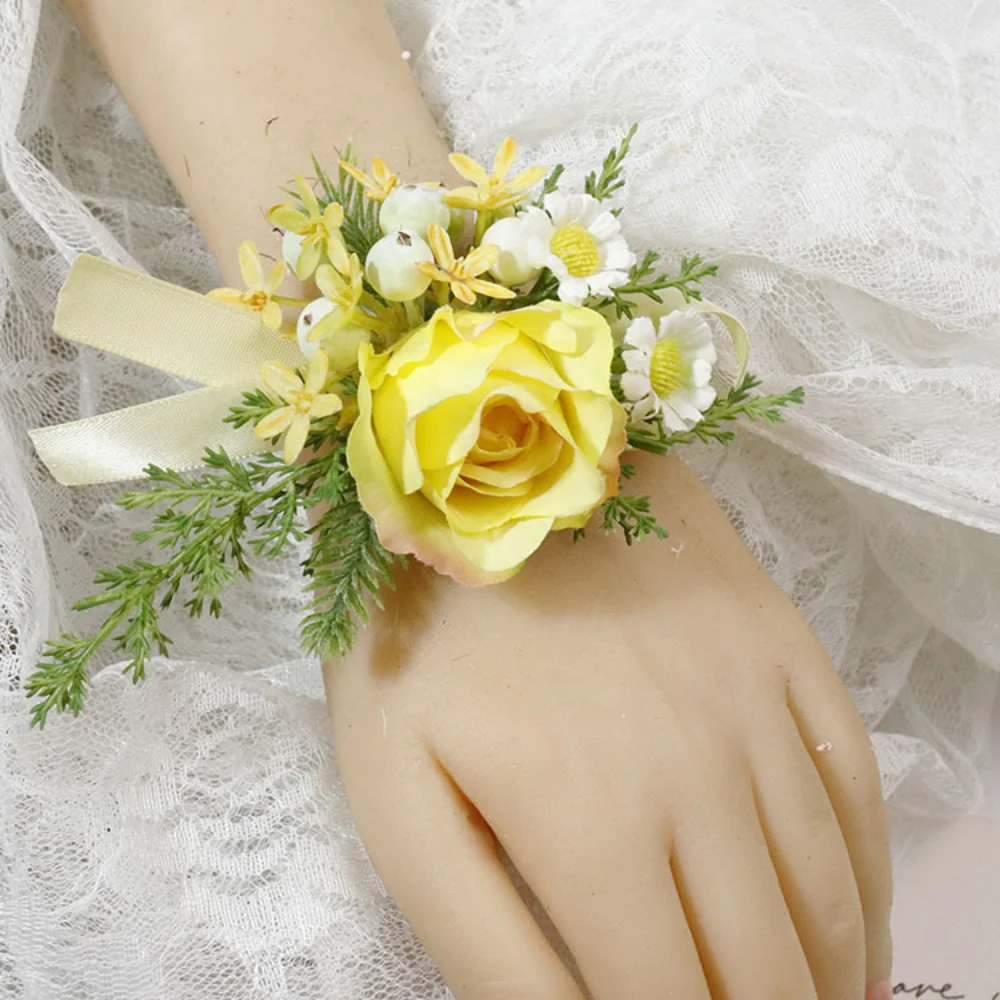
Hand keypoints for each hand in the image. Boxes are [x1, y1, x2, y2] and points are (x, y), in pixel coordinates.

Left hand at [325, 454, 892, 999]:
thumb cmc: (411, 630)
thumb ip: (481, 942)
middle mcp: (692, 774)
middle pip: (759, 964)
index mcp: (587, 825)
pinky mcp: (775, 639)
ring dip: (827, 979)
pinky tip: (861, 927)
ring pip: (819, 887)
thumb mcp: (393, 794)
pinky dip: (871, 877)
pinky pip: (854, 780)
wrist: (467, 467)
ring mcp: (746, 699)